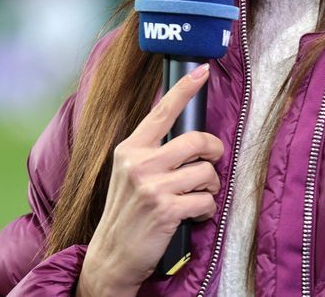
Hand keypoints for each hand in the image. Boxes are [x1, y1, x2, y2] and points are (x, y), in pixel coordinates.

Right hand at [77, 64, 223, 296]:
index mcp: (130, 149)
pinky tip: (195, 215)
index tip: (202, 69)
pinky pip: (207, 201)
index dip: (184, 89)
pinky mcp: (166, 209)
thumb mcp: (128, 174)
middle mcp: (139, 163)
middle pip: (196, 141)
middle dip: (213, 152)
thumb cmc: (127, 212)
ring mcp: (152, 186)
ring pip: (206, 173)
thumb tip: (187, 136)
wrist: (111, 255)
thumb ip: (152, 152)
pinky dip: (207, 210)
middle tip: (211, 161)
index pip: (161, 111)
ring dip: (210, 187)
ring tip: (197, 196)